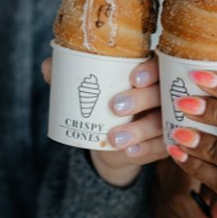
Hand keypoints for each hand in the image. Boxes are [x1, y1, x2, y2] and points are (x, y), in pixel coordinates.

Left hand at [42, 55, 166, 187]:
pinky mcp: (165, 143)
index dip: (150, 70)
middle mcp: (165, 95)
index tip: (133, 78)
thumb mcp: (89, 92)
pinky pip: (161, 147)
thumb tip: (47, 66)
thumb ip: (70, 79)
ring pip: (162, 122)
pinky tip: (129, 152)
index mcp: (150, 73)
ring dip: (140, 129)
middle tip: (116, 106)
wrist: (110, 142)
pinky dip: (145, 150)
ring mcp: (168, 120)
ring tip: (115, 138)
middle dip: (142, 99)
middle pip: (163, 93)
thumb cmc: (103, 105)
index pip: (159, 65)